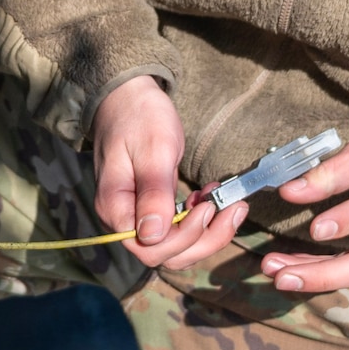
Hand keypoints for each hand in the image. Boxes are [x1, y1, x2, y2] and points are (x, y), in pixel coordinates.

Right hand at [90, 75, 247, 268]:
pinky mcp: (152, 208)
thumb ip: (154, 192)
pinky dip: (201, 222)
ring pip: (175, 247)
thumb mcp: (154, 150)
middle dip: (204, 238)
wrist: (128, 96)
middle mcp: (123, 219)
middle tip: (233, 209)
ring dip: (207, 233)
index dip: (184, 237)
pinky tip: (212, 200)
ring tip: (229, 205)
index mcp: (116, 207)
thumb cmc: (140, 117)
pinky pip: (177, 230)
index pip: (150, 248)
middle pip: (166, 254)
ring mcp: (138, 215)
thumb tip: (152, 235)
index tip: (208, 207)